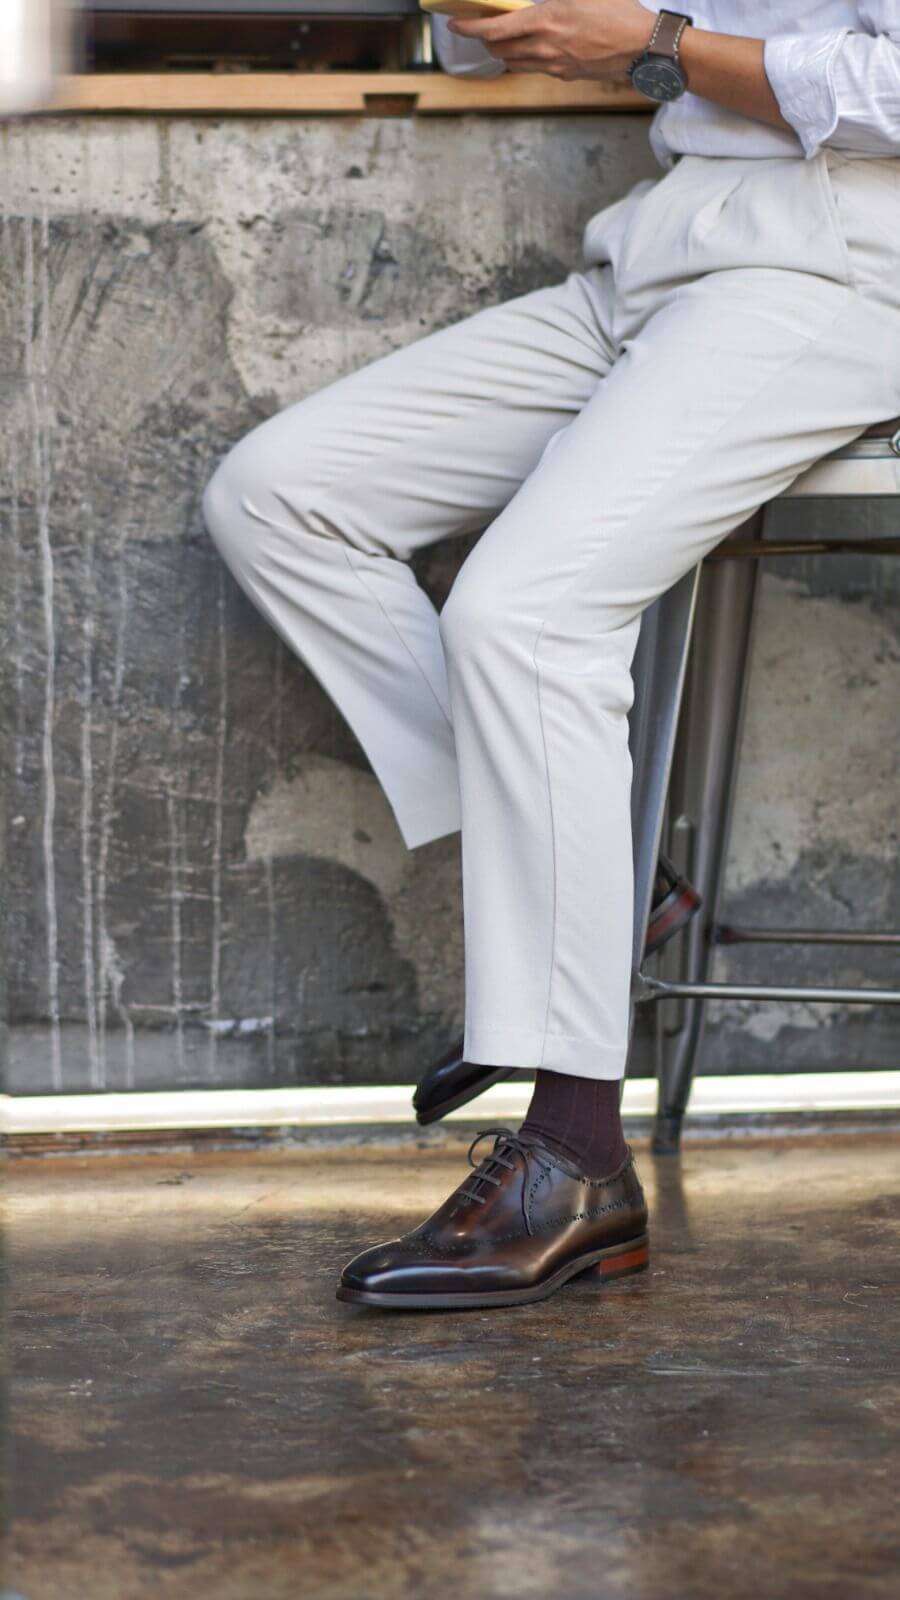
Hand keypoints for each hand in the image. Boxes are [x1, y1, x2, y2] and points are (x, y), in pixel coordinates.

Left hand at [447, 0, 656, 81]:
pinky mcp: (566, 76)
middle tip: (483, 27)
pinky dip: (526, 57)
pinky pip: (536, 69)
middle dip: (485, 40)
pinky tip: (535, 46)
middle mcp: (545, 48)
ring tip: (505, 38)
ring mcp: (555, 66)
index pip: (495, 29)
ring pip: (514, 63)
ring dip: (504, 51)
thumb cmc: (619, 12)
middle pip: (499, 51)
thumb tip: (538, 1)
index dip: (471, 27)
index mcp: (546, 20)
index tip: (456, 23)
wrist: (644, 47)